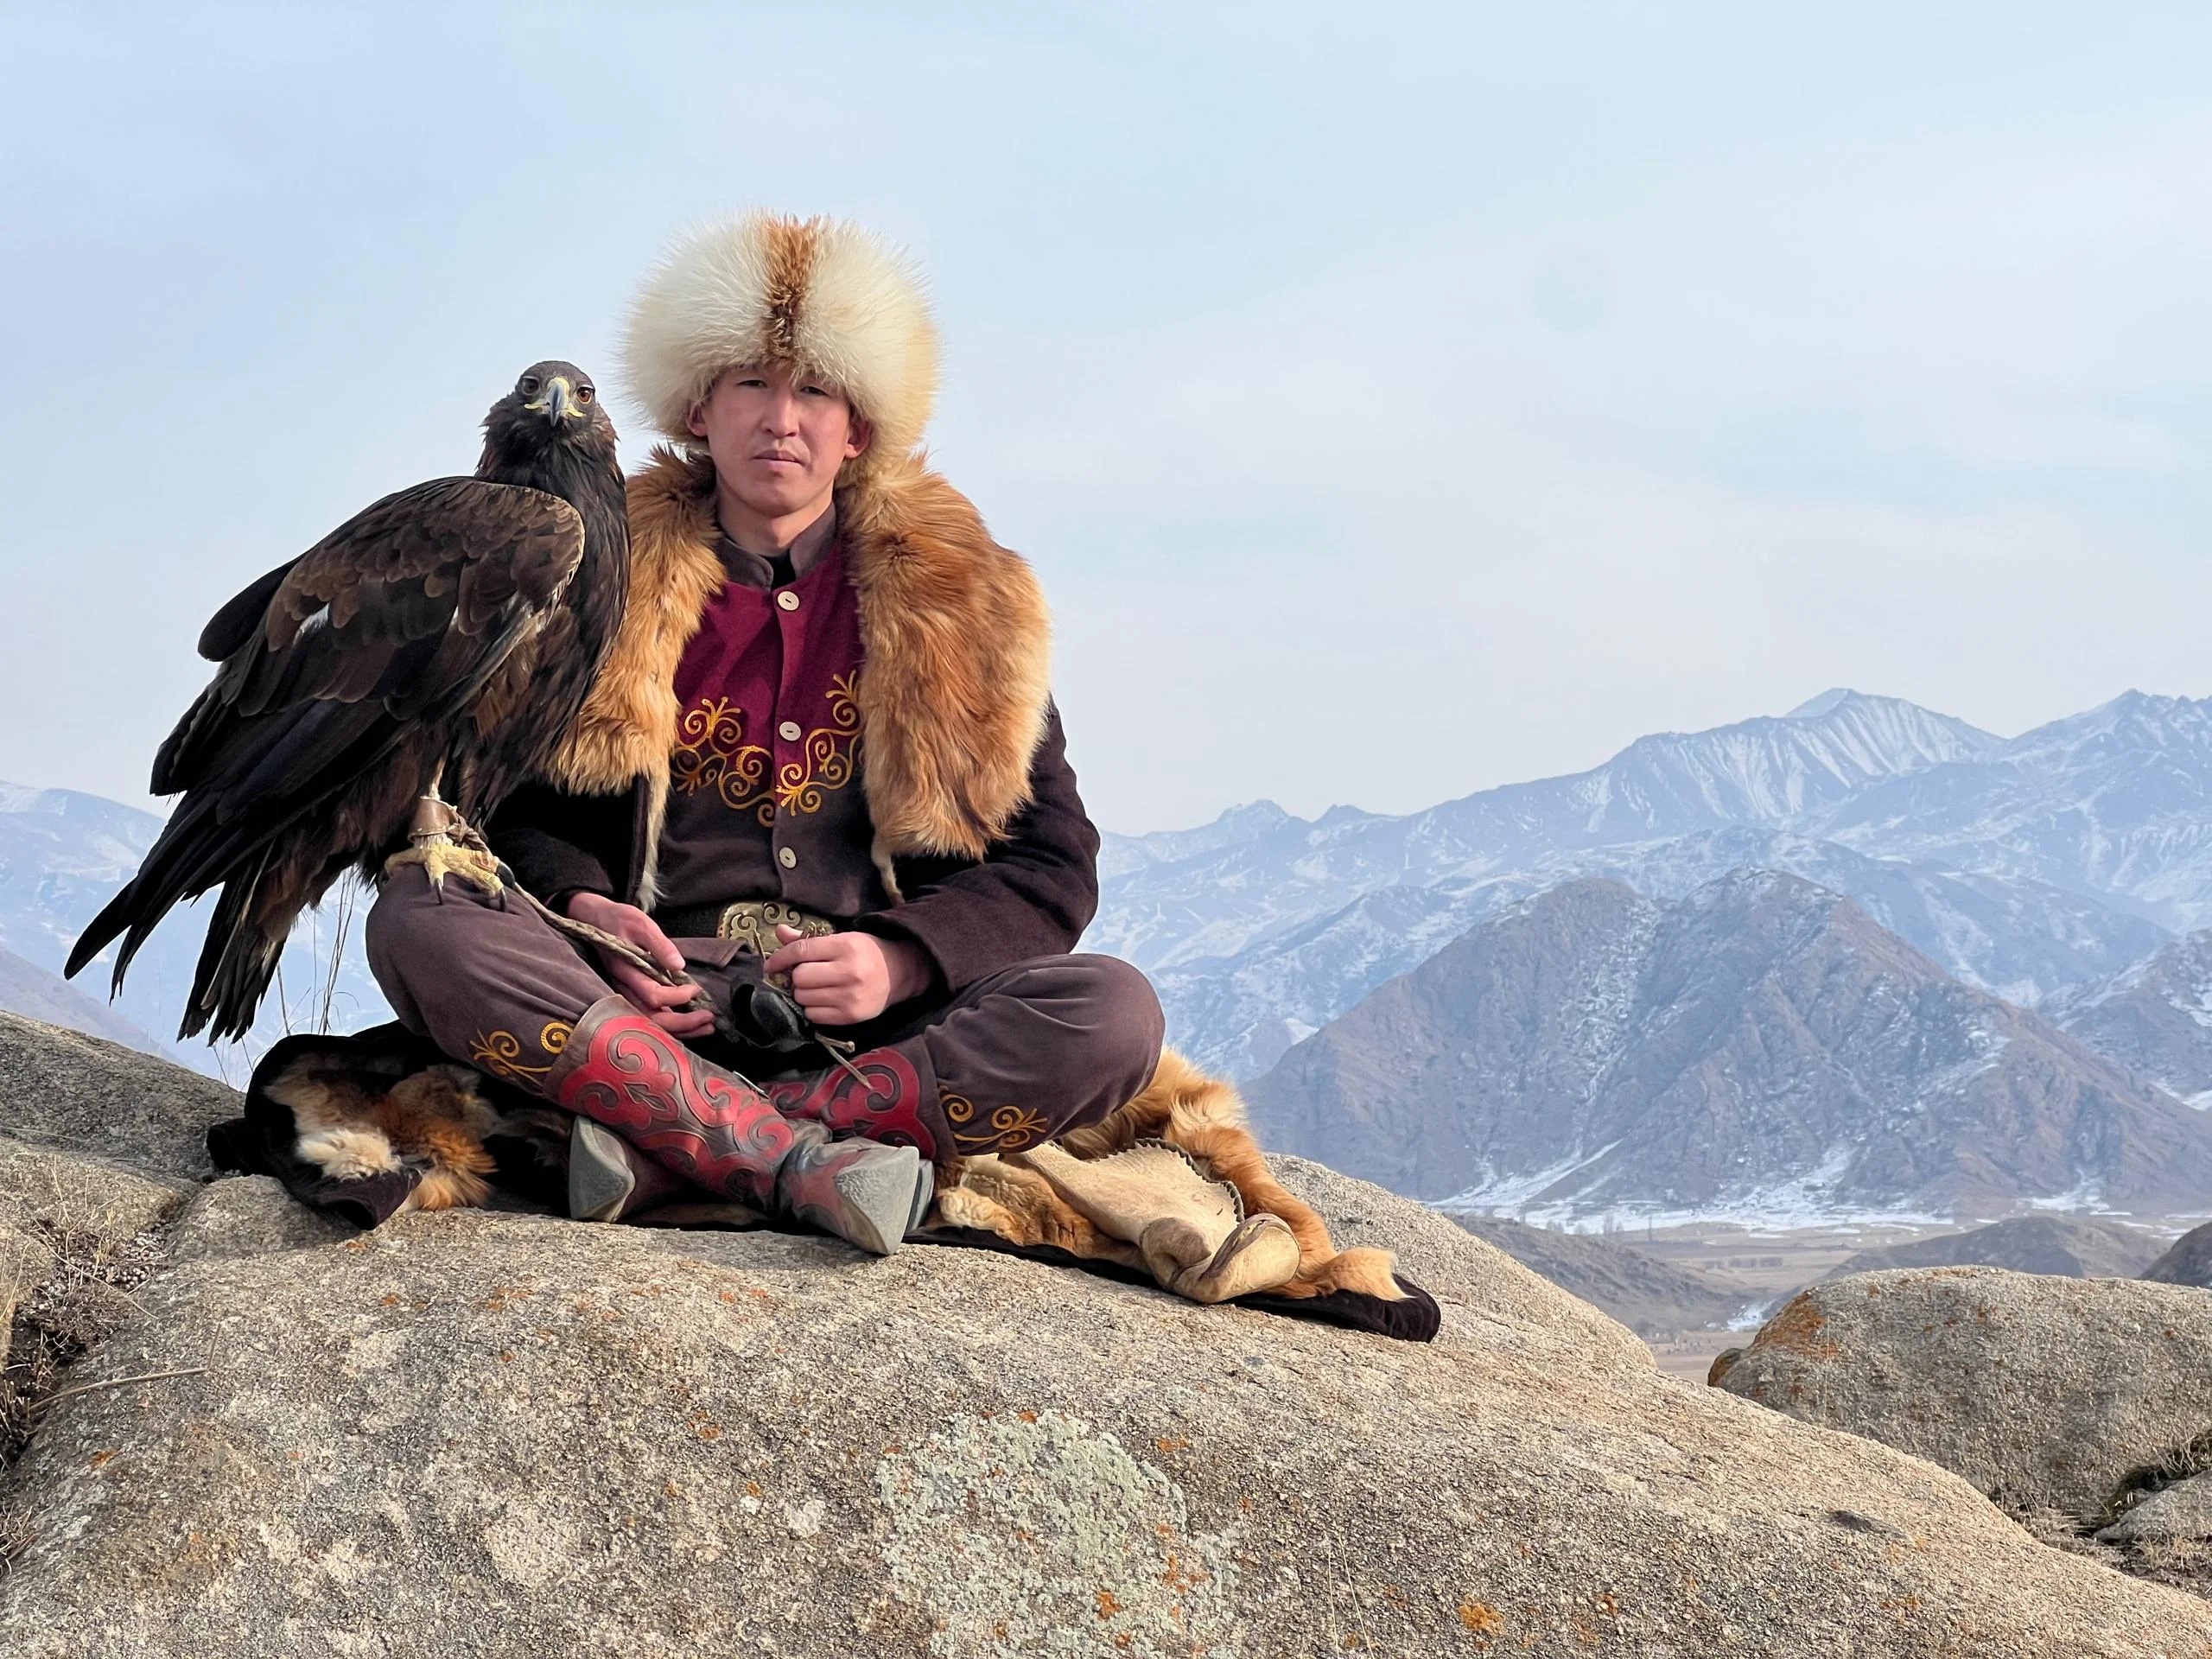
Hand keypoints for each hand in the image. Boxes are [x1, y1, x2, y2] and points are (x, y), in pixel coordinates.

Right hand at [565, 892, 712, 1038]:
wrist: (594, 920)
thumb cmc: (618, 920)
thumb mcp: (641, 923)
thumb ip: (660, 944)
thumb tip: (678, 965)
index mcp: (625, 971)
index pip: (653, 995)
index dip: (677, 997)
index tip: (696, 990)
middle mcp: (623, 988)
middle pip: (652, 1018)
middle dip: (683, 1023)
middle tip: (709, 1020)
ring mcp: (625, 994)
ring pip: (651, 1023)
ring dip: (680, 1028)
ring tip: (706, 1027)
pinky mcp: (630, 995)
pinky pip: (649, 1017)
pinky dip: (671, 1024)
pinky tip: (690, 1023)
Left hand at [766, 925, 929, 1026]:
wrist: (899, 973)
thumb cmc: (865, 953)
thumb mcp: (841, 938)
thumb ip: (808, 939)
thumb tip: (779, 932)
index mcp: (846, 946)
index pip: (801, 951)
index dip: (780, 958)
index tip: (771, 965)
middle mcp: (849, 972)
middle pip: (800, 978)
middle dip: (796, 977)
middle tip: (805, 975)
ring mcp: (850, 996)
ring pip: (804, 998)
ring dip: (802, 994)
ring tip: (815, 988)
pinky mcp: (851, 1016)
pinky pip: (813, 1015)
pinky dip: (812, 1008)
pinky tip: (823, 1000)